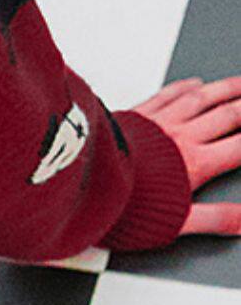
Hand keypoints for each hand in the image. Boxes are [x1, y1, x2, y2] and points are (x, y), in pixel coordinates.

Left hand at [125, 75, 240, 236]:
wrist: (80, 184)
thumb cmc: (123, 204)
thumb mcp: (178, 222)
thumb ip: (217, 219)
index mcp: (194, 163)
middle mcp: (181, 137)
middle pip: (228, 115)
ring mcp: (159, 123)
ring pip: (202, 98)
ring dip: (226, 88)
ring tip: (240, 83)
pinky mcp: (138, 116)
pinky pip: (168, 94)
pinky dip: (185, 86)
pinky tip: (194, 83)